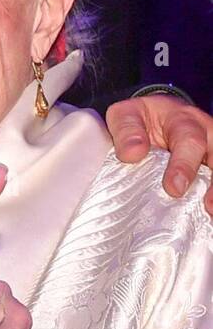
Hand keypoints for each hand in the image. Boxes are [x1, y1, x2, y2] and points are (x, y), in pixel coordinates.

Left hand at [105, 95, 212, 215]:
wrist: (152, 116)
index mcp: (183, 120)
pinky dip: (210, 196)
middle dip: (212, 184)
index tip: (174, 187)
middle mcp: (205, 134)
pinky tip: (207, 213)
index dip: (184, 165)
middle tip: (205, 206)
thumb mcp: (126, 115)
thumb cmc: (140, 118)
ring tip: (210, 211)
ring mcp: (211, 152)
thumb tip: (133, 154)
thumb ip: (127, 131)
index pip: (189, 140)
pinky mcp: (210, 166)